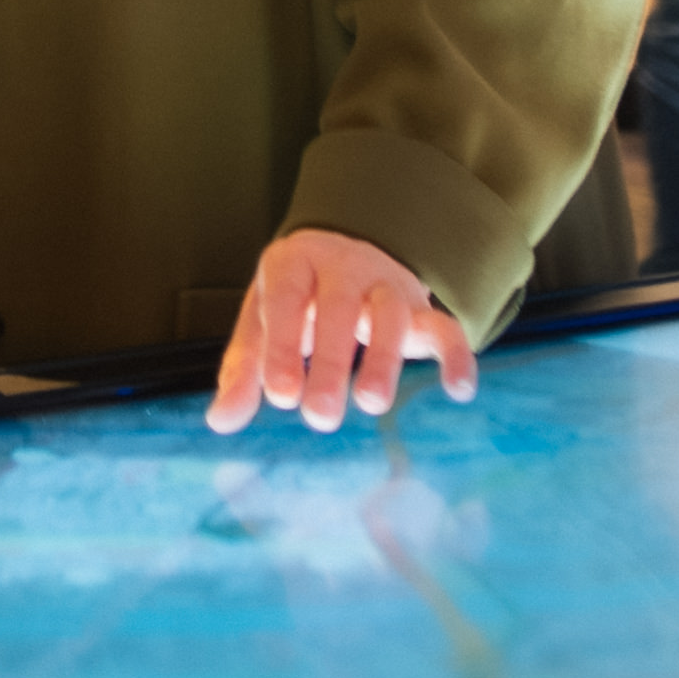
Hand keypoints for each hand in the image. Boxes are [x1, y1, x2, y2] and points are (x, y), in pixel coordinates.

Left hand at [207, 227, 474, 436]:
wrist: (345, 255)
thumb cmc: (295, 299)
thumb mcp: (262, 324)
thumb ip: (244, 371)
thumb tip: (219, 422)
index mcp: (294, 263)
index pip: (285, 298)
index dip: (283, 346)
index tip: (280, 396)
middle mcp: (343, 266)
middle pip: (340, 307)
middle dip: (331, 363)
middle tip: (320, 417)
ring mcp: (386, 284)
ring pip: (393, 313)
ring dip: (385, 359)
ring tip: (371, 404)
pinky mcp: (422, 307)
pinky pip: (446, 325)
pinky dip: (457, 353)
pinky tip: (458, 390)